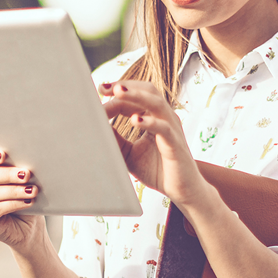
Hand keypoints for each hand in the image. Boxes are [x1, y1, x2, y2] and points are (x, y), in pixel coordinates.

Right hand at [0, 148, 44, 251]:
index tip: (3, 155)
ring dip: (14, 190)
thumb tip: (28, 160)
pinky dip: (13, 204)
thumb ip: (18, 170)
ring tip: (32, 190)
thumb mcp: (22, 181)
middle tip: (26, 174)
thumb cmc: (25, 198)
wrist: (28, 228)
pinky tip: (27, 202)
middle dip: (7, 174)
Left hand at [99, 80, 205, 204]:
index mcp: (155, 117)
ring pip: (156, 103)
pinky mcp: (175, 143)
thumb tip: (94, 126)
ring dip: (136, 96)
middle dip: (126, 86)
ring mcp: (172, 129)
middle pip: (148, 91)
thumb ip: (115, 138)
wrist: (182, 191)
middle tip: (105, 87)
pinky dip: (149, 121)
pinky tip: (135, 120)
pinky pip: (164, 127)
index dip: (117, 94)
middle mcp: (165, 118)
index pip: (136, 96)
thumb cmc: (157, 170)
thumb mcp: (128, 152)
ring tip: (119, 92)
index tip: (99, 92)